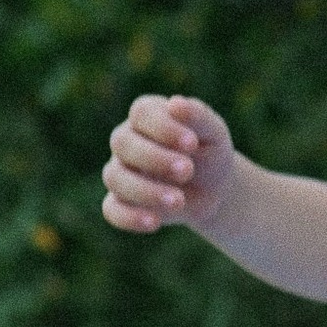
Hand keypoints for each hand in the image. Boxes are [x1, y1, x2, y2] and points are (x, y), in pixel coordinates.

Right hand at [104, 92, 236, 236]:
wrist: (213, 189)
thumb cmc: (209, 153)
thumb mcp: (213, 134)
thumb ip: (198, 116)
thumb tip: (175, 104)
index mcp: (147, 116)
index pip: (142, 113)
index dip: (164, 128)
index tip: (192, 144)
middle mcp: (126, 141)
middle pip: (123, 144)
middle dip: (155, 158)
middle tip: (188, 171)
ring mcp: (120, 172)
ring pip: (116, 178)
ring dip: (146, 190)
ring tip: (179, 200)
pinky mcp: (121, 202)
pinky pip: (112, 210)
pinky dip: (129, 217)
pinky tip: (154, 222)